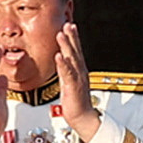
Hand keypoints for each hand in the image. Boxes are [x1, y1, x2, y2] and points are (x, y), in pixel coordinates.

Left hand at [55, 19, 99, 140]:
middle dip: (71, 37)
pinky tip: (59, 56)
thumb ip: (65, 70)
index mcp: (78, 71)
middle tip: (68, 24)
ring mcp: (77, 79)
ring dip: (67, 46)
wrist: (83, 118)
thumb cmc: (76, 102)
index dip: (73, 38)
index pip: (75, 51)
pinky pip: (67, 74)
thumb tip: (61, 60)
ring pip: (72, 59)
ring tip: (61, 34)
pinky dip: (63, 64)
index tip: (69, 25)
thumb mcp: (68, 82)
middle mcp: (80, 72)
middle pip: (75, 51)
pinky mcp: (73, 87)